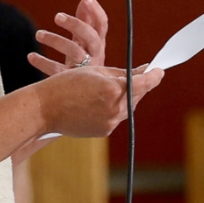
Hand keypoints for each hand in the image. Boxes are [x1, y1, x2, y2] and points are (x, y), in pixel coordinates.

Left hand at [30, 0, 107, 75]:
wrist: (89, 93)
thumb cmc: (84, 62)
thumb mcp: (85, 42)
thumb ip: (85, 21)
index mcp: (98, 44)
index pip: (102, 24)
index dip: (96, 10)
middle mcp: (96, 56)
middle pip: (91, 38)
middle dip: (76, 25)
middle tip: (57, 17)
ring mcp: (85, 69)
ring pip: (75, 53)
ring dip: (56, 41)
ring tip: (38, 34)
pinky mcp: (72, 81)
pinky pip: (58, 70)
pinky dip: (43, 62)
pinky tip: (31, 56)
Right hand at [35, 65, 164, 138]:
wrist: (44, 109)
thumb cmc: (66, 85)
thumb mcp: (95, 72)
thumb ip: (122, 73)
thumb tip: (144, 71)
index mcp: (113, 89)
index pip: (145, 83)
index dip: (155, 76)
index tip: (159, 70)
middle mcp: (115, 108)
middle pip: (137, 96)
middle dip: (139, 86)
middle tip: (138, 76)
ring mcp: (110, 122)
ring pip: (128, 108)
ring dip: (127, 98)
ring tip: (113, 89)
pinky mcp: (104, 131)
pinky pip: (116, 118)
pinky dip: (114, 109)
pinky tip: (101, 103)